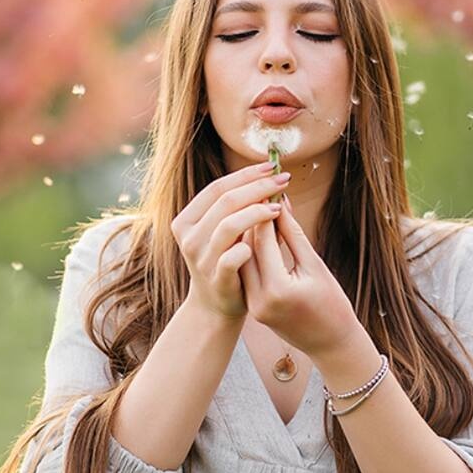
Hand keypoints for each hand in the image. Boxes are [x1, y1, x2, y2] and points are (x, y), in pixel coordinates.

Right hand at [171, 161, 290, 319]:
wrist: (216, 305)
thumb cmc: (227, 260)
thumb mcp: (229, 232)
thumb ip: (244, 207)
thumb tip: (275, 177)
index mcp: (188, 220)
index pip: (218, 188)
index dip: (246, 175)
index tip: (272, 166)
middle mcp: (189, 237)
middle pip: (225, 201)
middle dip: (258, 187)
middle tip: (284, 180)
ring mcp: (200, 259)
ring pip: (228, 225)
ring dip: (257, 212)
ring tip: (278, 208)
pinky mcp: (216, 278)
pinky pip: (232, 257)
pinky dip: (250, 245)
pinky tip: (268, 237)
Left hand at [238, 196, 361, 357]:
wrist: (331, 344)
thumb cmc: (332, 304)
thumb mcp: (315, 265)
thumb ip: (293, 234)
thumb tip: (279, 202)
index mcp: (278, 289)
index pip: (262, 240)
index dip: (264, 210)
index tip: (267, 188)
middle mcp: (259, 299)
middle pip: (246, 248)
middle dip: (252, 218)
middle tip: (257, 193)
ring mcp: (253, 306)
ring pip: (242, 259)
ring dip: (248, 233)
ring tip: (256, 209)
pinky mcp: (252, 307)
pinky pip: (246, 272)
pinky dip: (250, 251)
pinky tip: (256, 233)